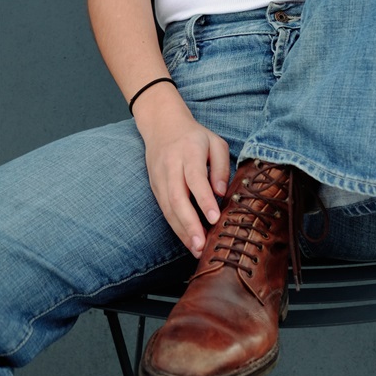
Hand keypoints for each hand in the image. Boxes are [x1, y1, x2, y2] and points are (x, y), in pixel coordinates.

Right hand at [136, 94, 229, 257]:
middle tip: (201, 245)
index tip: (215, 218)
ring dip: (182, 232)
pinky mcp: (154, 187)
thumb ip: (221, 166)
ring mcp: (159, 178)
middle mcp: (171, 166)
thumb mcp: (216, 142)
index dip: (204, 200)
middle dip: (189, 224)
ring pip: (168, 208)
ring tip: (197, 250)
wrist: (162, 126)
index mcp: (189, 152)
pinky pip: (164, 210)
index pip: (195, 178)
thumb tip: (221, 193)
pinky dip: (176, 227)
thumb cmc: (195, 137)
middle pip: (177, 198)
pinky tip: (188, 240)